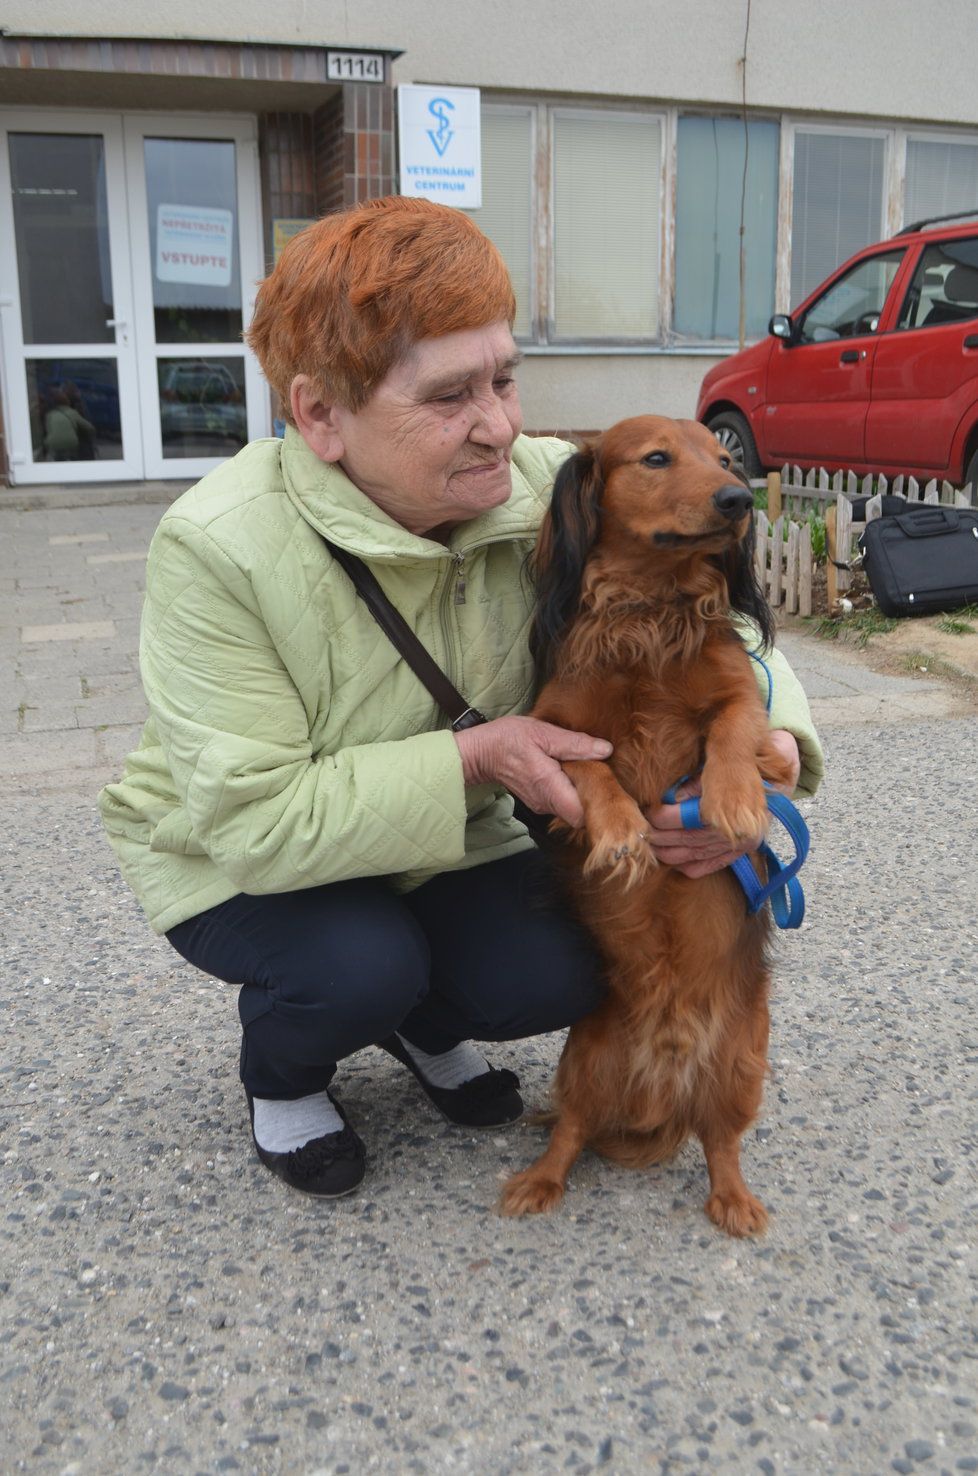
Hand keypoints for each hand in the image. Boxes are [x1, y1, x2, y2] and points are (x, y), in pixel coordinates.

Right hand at [453, 716, 611, 827]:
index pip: (582, 816)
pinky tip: (573, 773)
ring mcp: (542, 805)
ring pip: (573, 810)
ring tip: (588, 770)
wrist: (481, 752)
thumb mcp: (543, 733)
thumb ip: (575, 744)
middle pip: (581, 815)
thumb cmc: (508, 740)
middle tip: (602, 773)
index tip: (607, 785)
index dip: (598, 805)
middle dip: (595, 798)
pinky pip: (563, 803)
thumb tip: (605, 750)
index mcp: (549, 787)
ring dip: (584, 794)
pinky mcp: (540, 802)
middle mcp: (546, 803)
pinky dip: (572, 791)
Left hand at [644, 730, 799, 878]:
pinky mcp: (740, 853)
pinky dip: (690, 866)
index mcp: (732, 808)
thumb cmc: (735, 769)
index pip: (688, 817)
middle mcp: (739, 831)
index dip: (663, 817)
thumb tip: (668, 800)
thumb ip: (690, 785)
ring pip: (696, 855)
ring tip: (651, 847)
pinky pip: (711, 865)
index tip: (648, 812)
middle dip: (661, 837)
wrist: (773, 778)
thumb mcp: (712, 769)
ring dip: (669, 854)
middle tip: (641, 833)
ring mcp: (740, 846)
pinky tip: (673, 862)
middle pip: (689, 839)